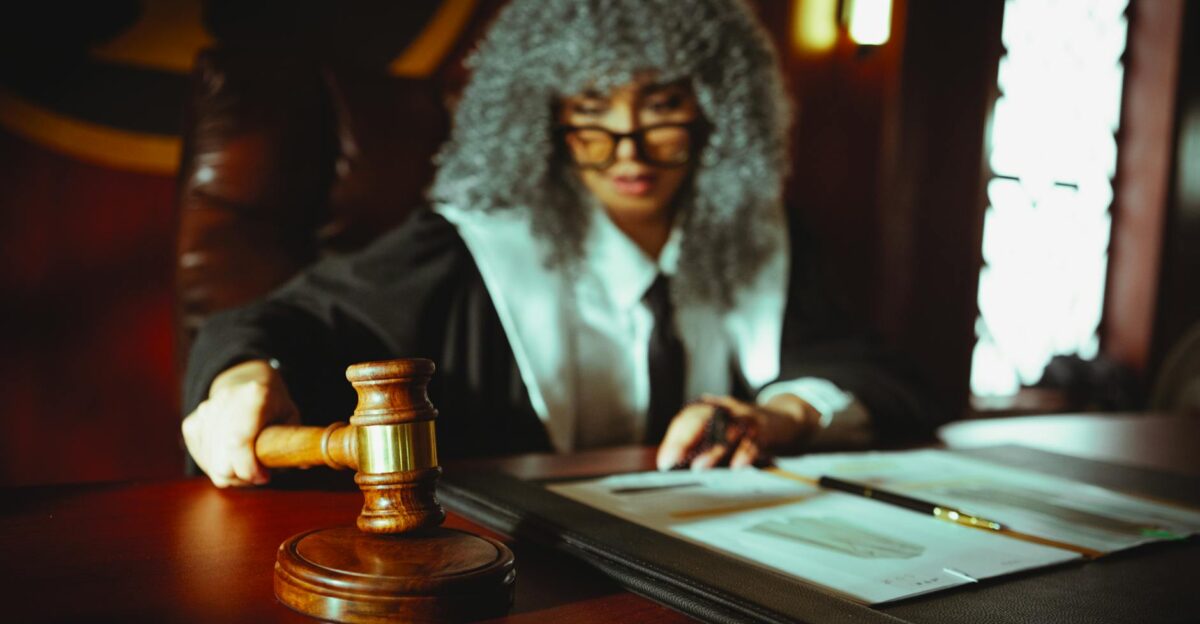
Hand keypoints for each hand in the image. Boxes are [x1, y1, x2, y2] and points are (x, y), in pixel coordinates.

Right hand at [182, 359, 299, 487]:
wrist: (244, 381)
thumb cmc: (272, 404)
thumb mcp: (291, 415)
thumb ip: (295, 440)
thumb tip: (303, 462)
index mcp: (255, 396)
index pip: (239, 442)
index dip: (249, 469)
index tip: (265, 476)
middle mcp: (225, 401)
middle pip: (222, 462)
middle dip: (242, 476)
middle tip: (259, 471)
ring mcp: (204, 412)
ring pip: (212, 465)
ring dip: (232, 472)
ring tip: (247, 459)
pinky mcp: (191, 424)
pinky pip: (202, 460)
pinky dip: (217, 465)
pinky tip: (231, 453)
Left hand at [655, 393, 820, 470]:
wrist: (783, 420)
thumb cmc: (743, 429)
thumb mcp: (720, 431)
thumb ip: (697, 443)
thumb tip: (671, 462)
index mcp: (711, 408)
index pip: (686, 419)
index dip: (673, 439)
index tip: (665, 461)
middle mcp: (725, 409)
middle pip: (701, 419)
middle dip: (684, 440)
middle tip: (672, 460)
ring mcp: (745, 417)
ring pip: (727, 429)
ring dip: (712, 449)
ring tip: (699, 467)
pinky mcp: (764, 429)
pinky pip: (753, 441)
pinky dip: (745, 453)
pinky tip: (737, 466)